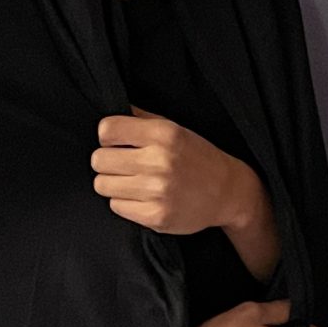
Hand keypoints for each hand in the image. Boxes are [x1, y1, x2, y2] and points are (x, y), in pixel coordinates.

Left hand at [93, 111, 277, 273]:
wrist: (228, 192)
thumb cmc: (197, 157)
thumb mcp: (174, 128)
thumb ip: (140, 118)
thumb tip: (108, 110)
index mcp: (163, 134)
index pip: (106, 130)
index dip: (108, 137)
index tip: (119, 143)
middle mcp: (159, 161)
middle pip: (99, 160)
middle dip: (108, 162)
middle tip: (125, 165)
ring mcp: (157, 191)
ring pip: (102, 185)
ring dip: (114, 184)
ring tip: (134, 182)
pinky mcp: (156, 216)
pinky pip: (116, 206)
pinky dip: (125, 203)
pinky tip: (143, 198)